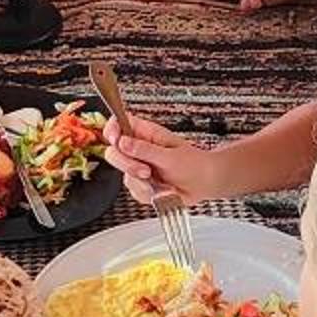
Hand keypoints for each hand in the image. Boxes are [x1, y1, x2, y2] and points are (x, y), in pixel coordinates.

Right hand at [104, 113, 218, 207]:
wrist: (203, 184)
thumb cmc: (193, 164)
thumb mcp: (170, 155)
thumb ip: (145, 150)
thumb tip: (123, 142)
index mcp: (146, 133)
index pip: (119, 123)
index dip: (112, 129)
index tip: (116, 140)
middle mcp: (138, 148)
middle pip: (114, 151)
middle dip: (127, 165)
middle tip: (146, 171)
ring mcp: (137, 166)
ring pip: (123, 174)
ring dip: (141, 183)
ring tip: (160, 182)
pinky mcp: (140, 183)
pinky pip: (133, 190)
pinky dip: (147, 194)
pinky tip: (161, 189)